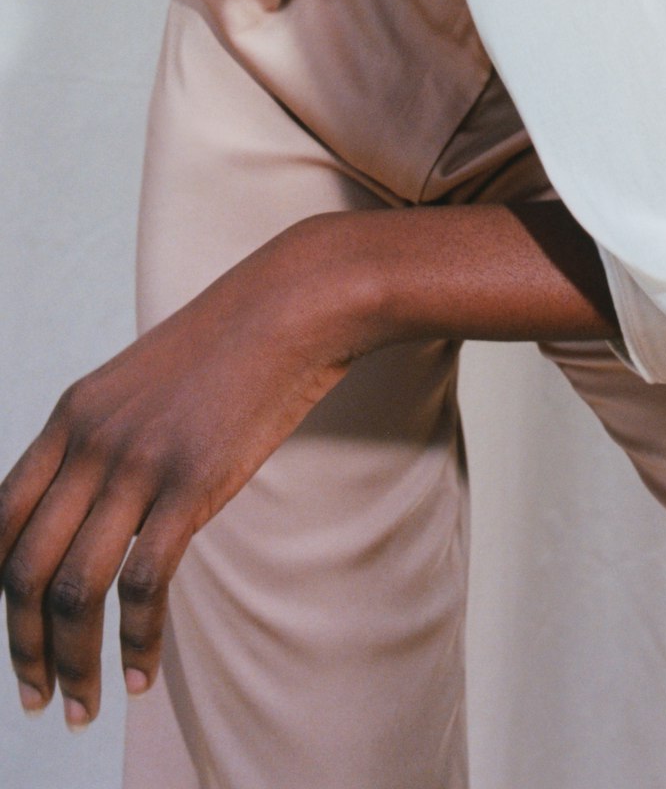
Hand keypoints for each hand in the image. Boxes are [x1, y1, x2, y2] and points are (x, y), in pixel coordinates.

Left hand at [0, 220, 357, 729]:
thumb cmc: (232, 344)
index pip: (1, 521)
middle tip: (38, 697)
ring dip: (72, 661)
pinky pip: (143, 583)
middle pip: (23, 567)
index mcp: (70, 415)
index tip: (17, 639)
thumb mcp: (144, 384)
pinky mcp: (190, 482)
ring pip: (75, 588)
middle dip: (24, 647)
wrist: (293, 304)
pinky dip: (136, 640)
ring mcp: (137, 462)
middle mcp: (89, 441)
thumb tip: (99, 507)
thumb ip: (109, 439)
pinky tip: (142, 672)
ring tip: (83, 705)